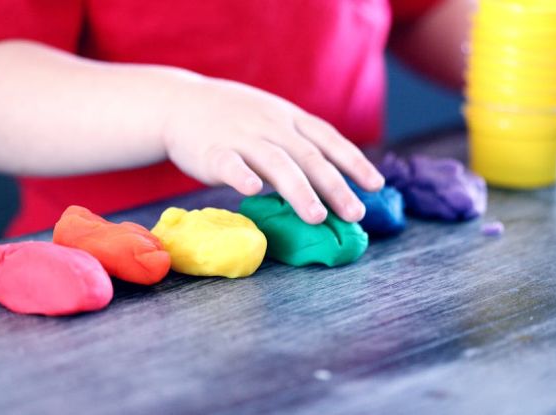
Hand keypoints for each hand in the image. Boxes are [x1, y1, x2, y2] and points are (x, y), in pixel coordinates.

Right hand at [162, 76, 383, 223]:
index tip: (376, 185)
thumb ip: (298, 143)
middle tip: (355, 214)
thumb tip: (334, 179)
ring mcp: (241, 136)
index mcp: (288, 118)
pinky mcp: (212, 151)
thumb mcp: (271, 118)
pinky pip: (229, 163)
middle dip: (335, 185)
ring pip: (276, 162)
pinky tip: (254, 191)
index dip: (354, 161)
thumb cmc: (232, 118)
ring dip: (299, 190)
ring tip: (317, 217)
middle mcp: (270, 125)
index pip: (328, 139)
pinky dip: (242, 176)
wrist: (179, 103)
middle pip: (309, 156)